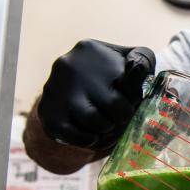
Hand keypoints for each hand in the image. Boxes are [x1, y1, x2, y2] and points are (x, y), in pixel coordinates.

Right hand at [37, 40, 154, 149]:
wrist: (65, 92)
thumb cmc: (107, 76)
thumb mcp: (127, 60)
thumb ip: (142, 60)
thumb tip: (136, 67)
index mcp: (89, 49)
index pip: (130, 80)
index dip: (135, 96)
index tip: (130, 98)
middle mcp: (68, 66)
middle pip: (115, 105)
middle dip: (123, 115)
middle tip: (119, 116)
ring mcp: (54, 90)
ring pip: (96, 121)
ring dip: (107, 129)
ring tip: (106, 124)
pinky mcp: (47, 114)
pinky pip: (77, 136)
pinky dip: (90, 140)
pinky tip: (91, 134)